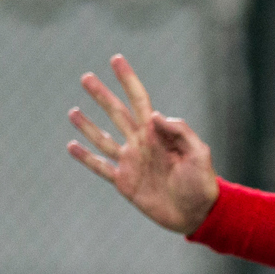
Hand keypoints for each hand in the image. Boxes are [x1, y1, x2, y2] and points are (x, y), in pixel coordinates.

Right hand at [67, 54, 218, 233]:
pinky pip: (101, 167)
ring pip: (103, 139)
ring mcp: (131, 162)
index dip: (128, 80)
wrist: (197, 214)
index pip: (139, 100)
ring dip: (87, 125)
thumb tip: (155, 115)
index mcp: (158, 133)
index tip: (116, 59)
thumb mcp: (198, 153)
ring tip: (72, 111)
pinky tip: (71, 146)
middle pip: (116, 113)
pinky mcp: (125, 182)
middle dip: (102, 95)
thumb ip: (180, 131)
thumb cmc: (202, 183)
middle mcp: (141, 144)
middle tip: (86, 77)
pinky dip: (85, 157)